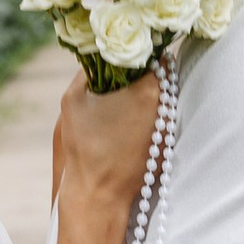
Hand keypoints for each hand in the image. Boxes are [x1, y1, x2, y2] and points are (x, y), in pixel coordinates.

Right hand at [53, 64, 162, 210]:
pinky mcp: (169, 141)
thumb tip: (98, 53)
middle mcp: (165, 103)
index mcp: (146, 86)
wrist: (99, 192)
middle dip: (144, 70)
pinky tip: (129, 120)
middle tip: (123, 74)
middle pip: (162, 72)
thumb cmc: (84, 146)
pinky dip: (150, 111)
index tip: (124, 55)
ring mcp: (170, 123)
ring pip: (164, 94)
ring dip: (148, 91)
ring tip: (125, 97)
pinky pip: (162, 115)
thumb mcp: (73, 99)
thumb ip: (87, 70)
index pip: (152, 53)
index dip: (138, 51)